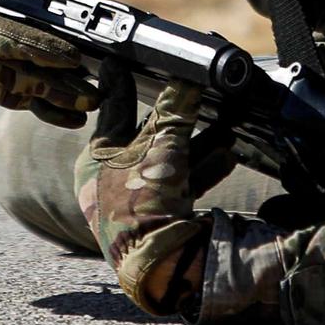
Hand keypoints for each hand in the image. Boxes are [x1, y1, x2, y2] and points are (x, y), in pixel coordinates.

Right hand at [0, 0, 96, 126]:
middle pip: (15, 74)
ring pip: (10, 92)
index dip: (36, 48)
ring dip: (48, 101)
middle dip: (55, 85)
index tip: (70, 56)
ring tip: (86, 107)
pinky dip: (28, 105)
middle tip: (96, 91)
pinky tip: (60, 113)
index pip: (1, 37)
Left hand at [76, 68, 235, 314]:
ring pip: (171, 160)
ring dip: (200, 143)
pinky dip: (204, 169)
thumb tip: (187, 76)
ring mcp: (137, 201)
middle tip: (196, 92)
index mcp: (95, 161)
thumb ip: (175, 110)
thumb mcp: (160, 146)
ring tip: (228, 126)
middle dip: (179, 118)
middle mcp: (111, 181)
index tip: (120, 60)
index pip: (111, 111)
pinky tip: (229, 155)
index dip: (122, 83)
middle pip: (149, 137)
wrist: (159, 264)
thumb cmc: (143, 203)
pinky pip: (184, 184)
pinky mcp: (161, 218)